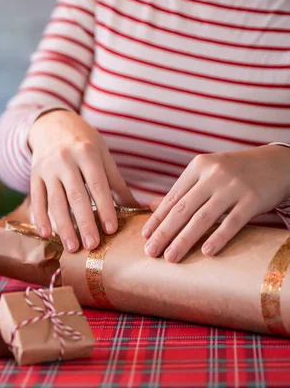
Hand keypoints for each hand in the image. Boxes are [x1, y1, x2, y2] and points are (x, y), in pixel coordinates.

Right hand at [28, 110, 138, 251]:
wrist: (52, 124)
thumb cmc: (83, 142)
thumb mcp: (102, 155)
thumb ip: (117, 183)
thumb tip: (138, 209)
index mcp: (87, 153)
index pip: (97, 185)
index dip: (105, 208)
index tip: (111, 230)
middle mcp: (65, 159)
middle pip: (76, 196)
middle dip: (84, 223)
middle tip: (92, 245)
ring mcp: (47, 168)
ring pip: (55, 201)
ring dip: (64, 227)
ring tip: (72, 247)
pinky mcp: (34, 175)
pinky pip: (37, 199)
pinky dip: (40, 218)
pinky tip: (47, 234)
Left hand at [143, 145, 289, 261]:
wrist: (278, 163)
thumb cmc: (236, 172)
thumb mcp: (207, 173)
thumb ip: (182, 190)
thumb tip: (151, 207)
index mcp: (198, 166)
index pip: (172, 197)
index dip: (157, 218)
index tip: (144, 237)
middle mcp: (213, 174)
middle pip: (183, 209)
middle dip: (164, 232)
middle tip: (150, 252)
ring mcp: (234, 187)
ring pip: (203, 218)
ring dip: (183, 240)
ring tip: (170, 257)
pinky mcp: (253, 199)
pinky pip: (233, 222)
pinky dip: (218, 238)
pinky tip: (205, 252)